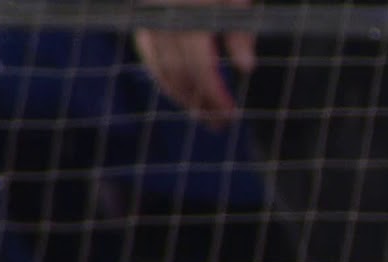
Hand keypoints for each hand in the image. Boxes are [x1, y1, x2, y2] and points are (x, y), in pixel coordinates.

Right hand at [133, 0, 256, 129]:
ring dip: (182, 96)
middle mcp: (164, 14)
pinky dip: (165, 76)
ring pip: (159, 67)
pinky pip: (149, 54)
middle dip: (200, 102)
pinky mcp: (141, 14)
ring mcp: (149, 14)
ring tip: (205, 115)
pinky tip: (184, 92)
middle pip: (178, 73)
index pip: (201, 65)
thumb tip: (246, 68)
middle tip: (220, 124)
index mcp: (191, 9)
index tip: (231, 114)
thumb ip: (240, 29)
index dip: (215, 94)